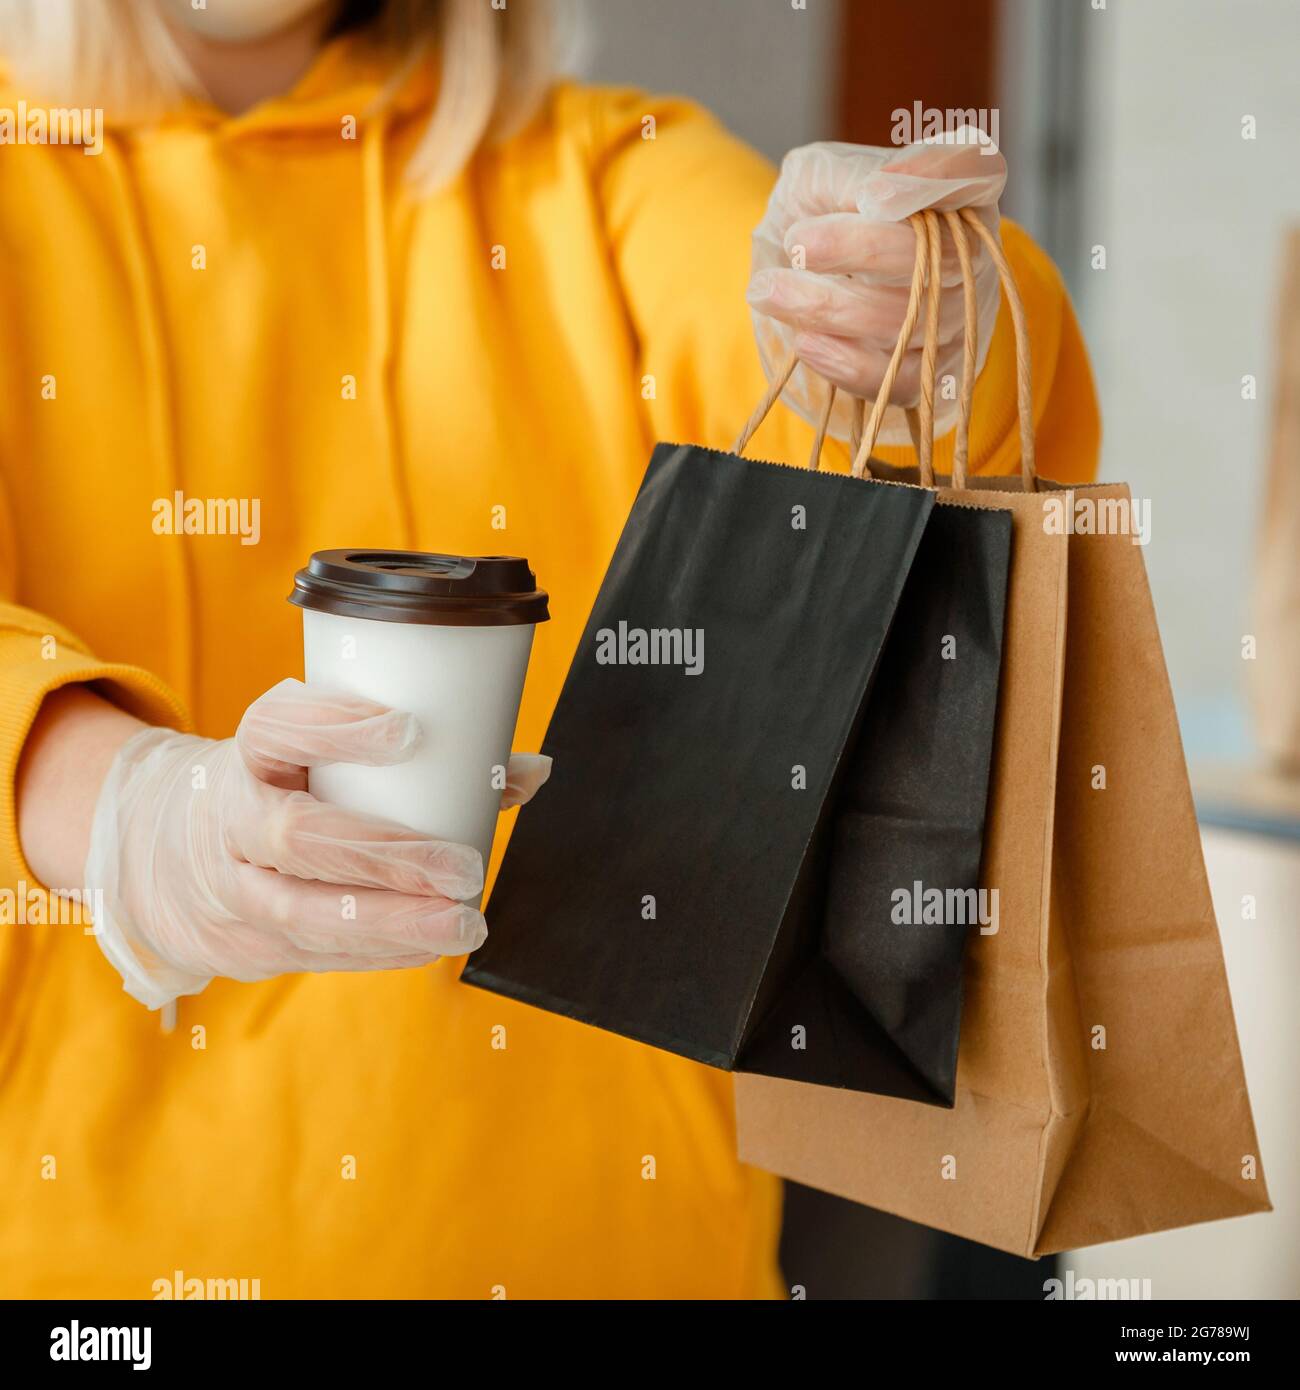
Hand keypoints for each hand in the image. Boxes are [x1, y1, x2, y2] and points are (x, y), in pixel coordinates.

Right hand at [84, 678, 551, 1008]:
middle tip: (464, 869)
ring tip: (465, 924)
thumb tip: (533, 770)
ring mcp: (230, 891)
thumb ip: (416, 759)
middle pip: (299, 838)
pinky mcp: (244, 946)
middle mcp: (227, 820)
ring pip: (305, 914)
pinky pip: (315, 955)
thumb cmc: (277, 788)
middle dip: (388, 858)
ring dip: (395, 925)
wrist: (164, 856)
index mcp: (245, 754)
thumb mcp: (314, 754)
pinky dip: (381, 952)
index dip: (337, 727)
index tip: (409, 730)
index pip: (276, 729)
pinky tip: (431, 944)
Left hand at [746, 133, 1006, 445]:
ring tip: (771, 290)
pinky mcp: (929, 376)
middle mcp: (969, 253)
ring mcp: (955, 318)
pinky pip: (903, 379)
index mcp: (955, 188)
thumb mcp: (817, 177)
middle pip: (943, 254)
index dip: (936, 180)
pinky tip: (804, 342)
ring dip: (833, 307)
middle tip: (798, 243)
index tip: (872, 193)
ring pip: (914, 319)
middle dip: (864, 250)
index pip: (978, 170)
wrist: (789, 283)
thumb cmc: (813, 215)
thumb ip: (850, 176)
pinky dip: (849, 364)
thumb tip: (877, 196)